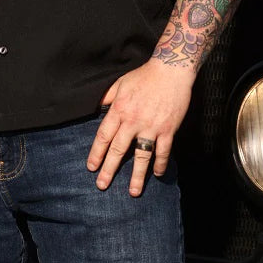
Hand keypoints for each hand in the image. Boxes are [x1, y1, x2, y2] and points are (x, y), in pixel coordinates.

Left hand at [86, 59, 194, 196]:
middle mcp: (133, 120)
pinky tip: (158, 174)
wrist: (171, 70)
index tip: (91, 167)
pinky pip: (163, 151)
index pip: (104, 136)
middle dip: (109, 169)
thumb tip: (96, 107)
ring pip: (142, 156)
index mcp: (119, 109)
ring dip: (137, 176)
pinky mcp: (168, 129)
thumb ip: (108, 97)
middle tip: (102, 185)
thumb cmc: (144, 76)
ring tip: (133, 192)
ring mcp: (151, 126)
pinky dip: (161, 164)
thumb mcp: (120, 83)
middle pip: (118, 149)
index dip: (96, 153)